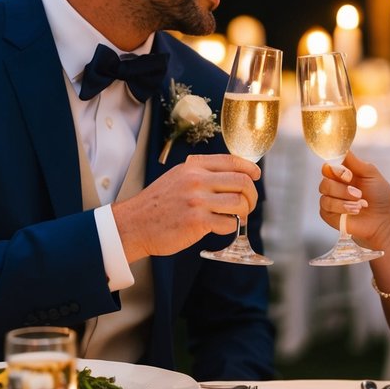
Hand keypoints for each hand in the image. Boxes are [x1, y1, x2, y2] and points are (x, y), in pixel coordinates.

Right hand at [113, 154, 260, 261]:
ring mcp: (196, 201)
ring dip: (245, 212)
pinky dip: (232, 227)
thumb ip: (201, 174)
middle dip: (252, 195)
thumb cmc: (157, 204)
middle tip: (248, 205)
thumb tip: (232, 177)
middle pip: (242, 182)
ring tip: (238, 217)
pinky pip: (228, 223)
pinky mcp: (196, 222)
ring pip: (239, 203)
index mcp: (193, 166)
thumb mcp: (177, 177)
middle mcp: (196, 180)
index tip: (256, 176)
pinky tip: (225, 227)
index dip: (250, 168)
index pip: (232, 161)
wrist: (133, 224)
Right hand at [317, 150, 389, 249]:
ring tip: (360, 205)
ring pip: (324, 191)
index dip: (336, 169)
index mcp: (343, 173)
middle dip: (342, 186)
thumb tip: (342, 148)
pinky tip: (354, 211)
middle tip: (359, 193)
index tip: (349, 175)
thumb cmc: (380, 196)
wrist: (383, 219)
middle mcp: (335, 184)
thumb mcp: (371, 174)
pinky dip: (341, 208)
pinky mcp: (328, 213)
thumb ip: (355, 162)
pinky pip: (325, 206)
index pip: (329, 165)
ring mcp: (330, 199)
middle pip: (325, 177)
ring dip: (344, 198)